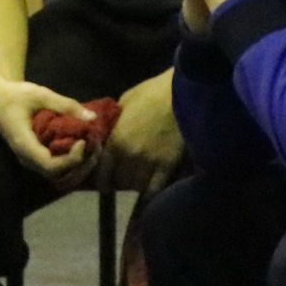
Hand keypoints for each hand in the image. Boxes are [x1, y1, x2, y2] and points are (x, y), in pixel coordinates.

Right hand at [0, 76, 98, 187]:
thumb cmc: (16, 95)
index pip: (51, 166)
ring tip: (92, 147)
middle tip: (95, 145)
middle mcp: (26, 158)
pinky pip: (54, 166)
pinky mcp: (34, 156)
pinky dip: (70, 161)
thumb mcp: (41, 94)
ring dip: (77, 165)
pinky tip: (81, 145)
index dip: (71, 159)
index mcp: (24, 145)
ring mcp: (29, 159)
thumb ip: (66, 105)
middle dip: (79, 165)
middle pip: (57, 175)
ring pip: (56, 174)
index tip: (83, 141)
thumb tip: (92, 118)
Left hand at [93, 68, 183, 194]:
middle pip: (120, 181)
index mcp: (116, 140)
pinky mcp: (167, 165)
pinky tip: (150, 192)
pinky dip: (151, 193)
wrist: (182, 92)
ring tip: (138, 181)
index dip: (103, 180)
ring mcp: (149, 163)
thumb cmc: (152, 92)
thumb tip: (109, 132)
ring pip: (136, 186)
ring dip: (136, 185)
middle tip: (124, 177)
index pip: (103, 172)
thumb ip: (116, 122)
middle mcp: (129, 156)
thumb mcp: (126, 101)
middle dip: (120, 180)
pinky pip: (155, 189)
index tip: (105, 182)